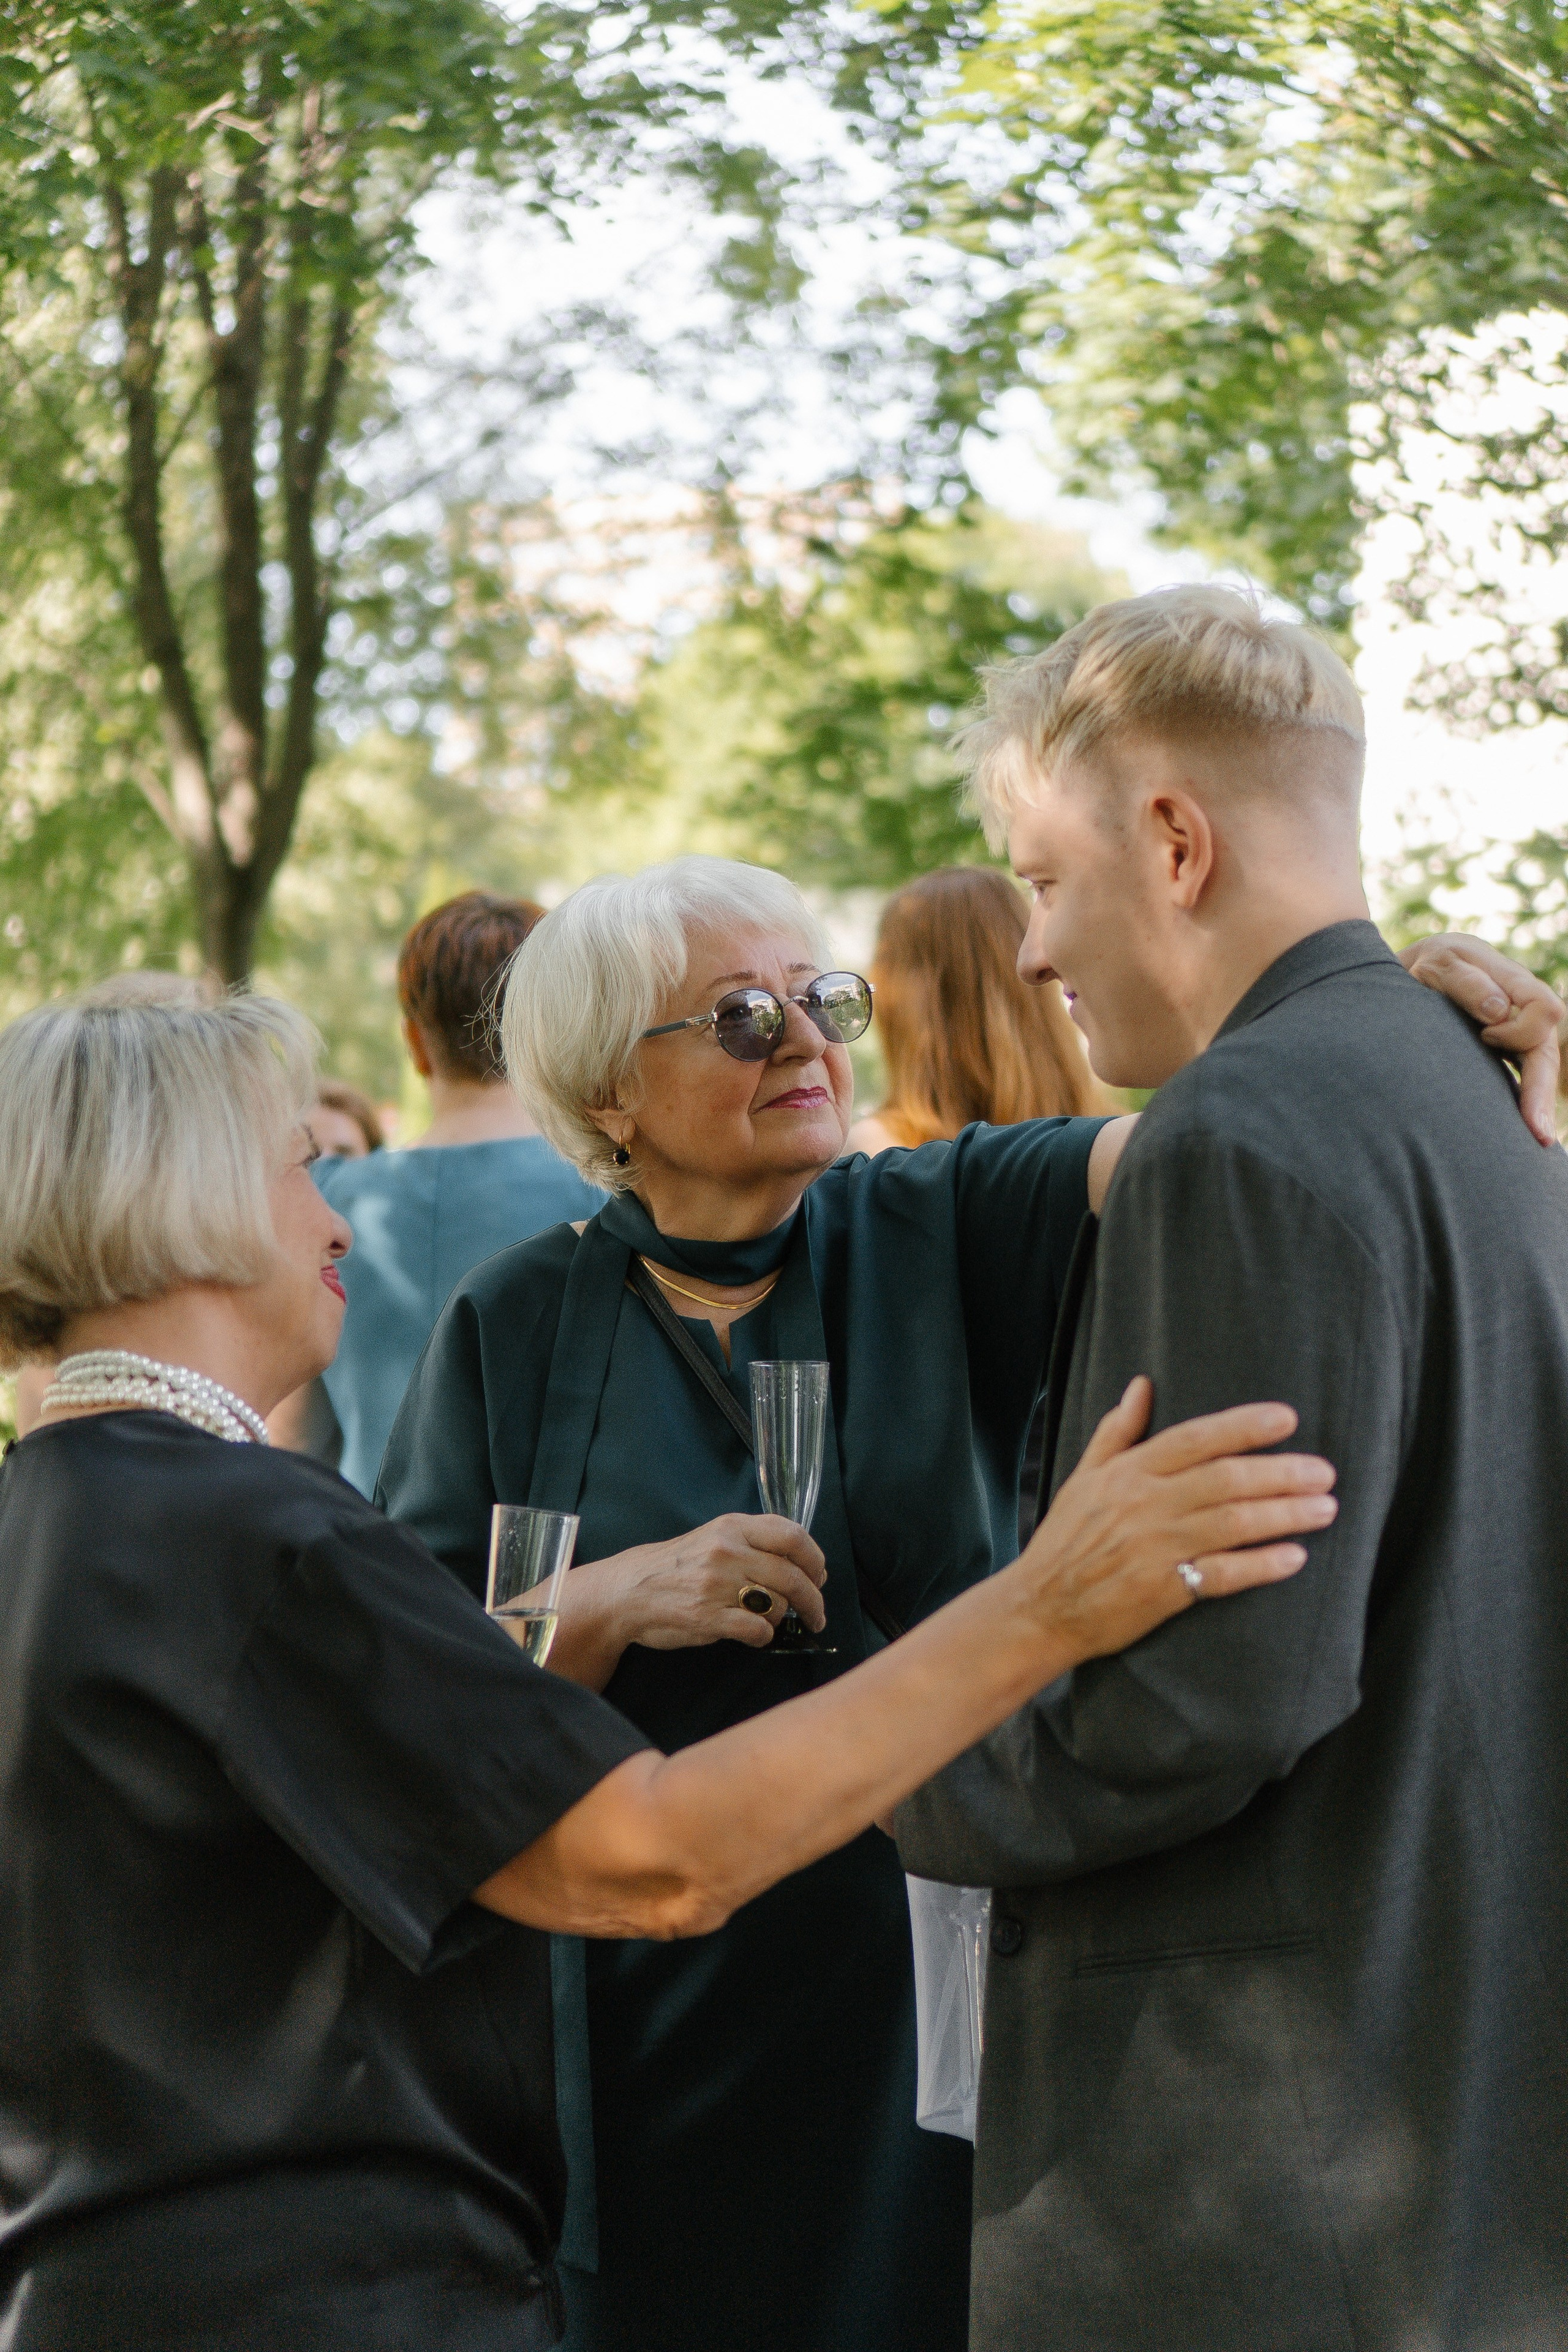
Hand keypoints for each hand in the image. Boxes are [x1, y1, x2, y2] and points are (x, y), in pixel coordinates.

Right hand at [550, 1514, 827, 1686]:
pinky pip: (757, 1630)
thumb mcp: (712, 1538)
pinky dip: (763, 1637)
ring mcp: (717, 1585)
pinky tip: (754, 1636)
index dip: (815, 1558)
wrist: (627, 1592)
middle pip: (793, 1575)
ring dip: (784, 1618)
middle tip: (818, 1615)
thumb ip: (751, 1544)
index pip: (792, 1535)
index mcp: (732, 1527)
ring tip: (775, 1622)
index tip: (820, 1576)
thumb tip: (799, 1564)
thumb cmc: (674, 1567)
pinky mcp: (708, 1617)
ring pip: (778, 1603)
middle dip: (814, 1600)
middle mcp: (727, 1551)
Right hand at [1013, 1376, 1336, 1660]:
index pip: (1196, 1438)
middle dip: (1281, 1473)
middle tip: (1325, 1473)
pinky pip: (1223, 1574)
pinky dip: (1262, 1564)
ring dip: (1285, 1514)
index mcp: (1128, 1472)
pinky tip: (1295, 1556)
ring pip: (1233, 1522)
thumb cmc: (1066, 1539)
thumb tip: (1141, 1385)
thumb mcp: (1084, 1476)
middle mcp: (1144, 1504)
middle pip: (1226, 1479)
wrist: (1041, 1607)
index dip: (1243, 1426)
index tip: (1287, 1420)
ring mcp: (1155, 1547)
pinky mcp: (1164, 1590)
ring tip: (1324, 1509)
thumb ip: (1118, 1431)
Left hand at [1399, 933, 1562, 1145]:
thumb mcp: (1438, 966)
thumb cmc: (1427, 966)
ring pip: (1540, 1066)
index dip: (1520, 1029)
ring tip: (1538, 1140)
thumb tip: (1498, 1011)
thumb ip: (1466, 984)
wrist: (1419, 970)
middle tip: (1537, 1133)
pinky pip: (1524, 1075)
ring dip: (1538, 1102)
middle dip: (1541, 1090)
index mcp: (1512, 981)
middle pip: (1546, 1049)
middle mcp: (1522, 1008)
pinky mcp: (1505, 1049)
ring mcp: (1516, 1030)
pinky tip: (1523, 1130)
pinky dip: (1525, 1100)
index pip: (1543, 1008)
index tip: (1487, 1036)